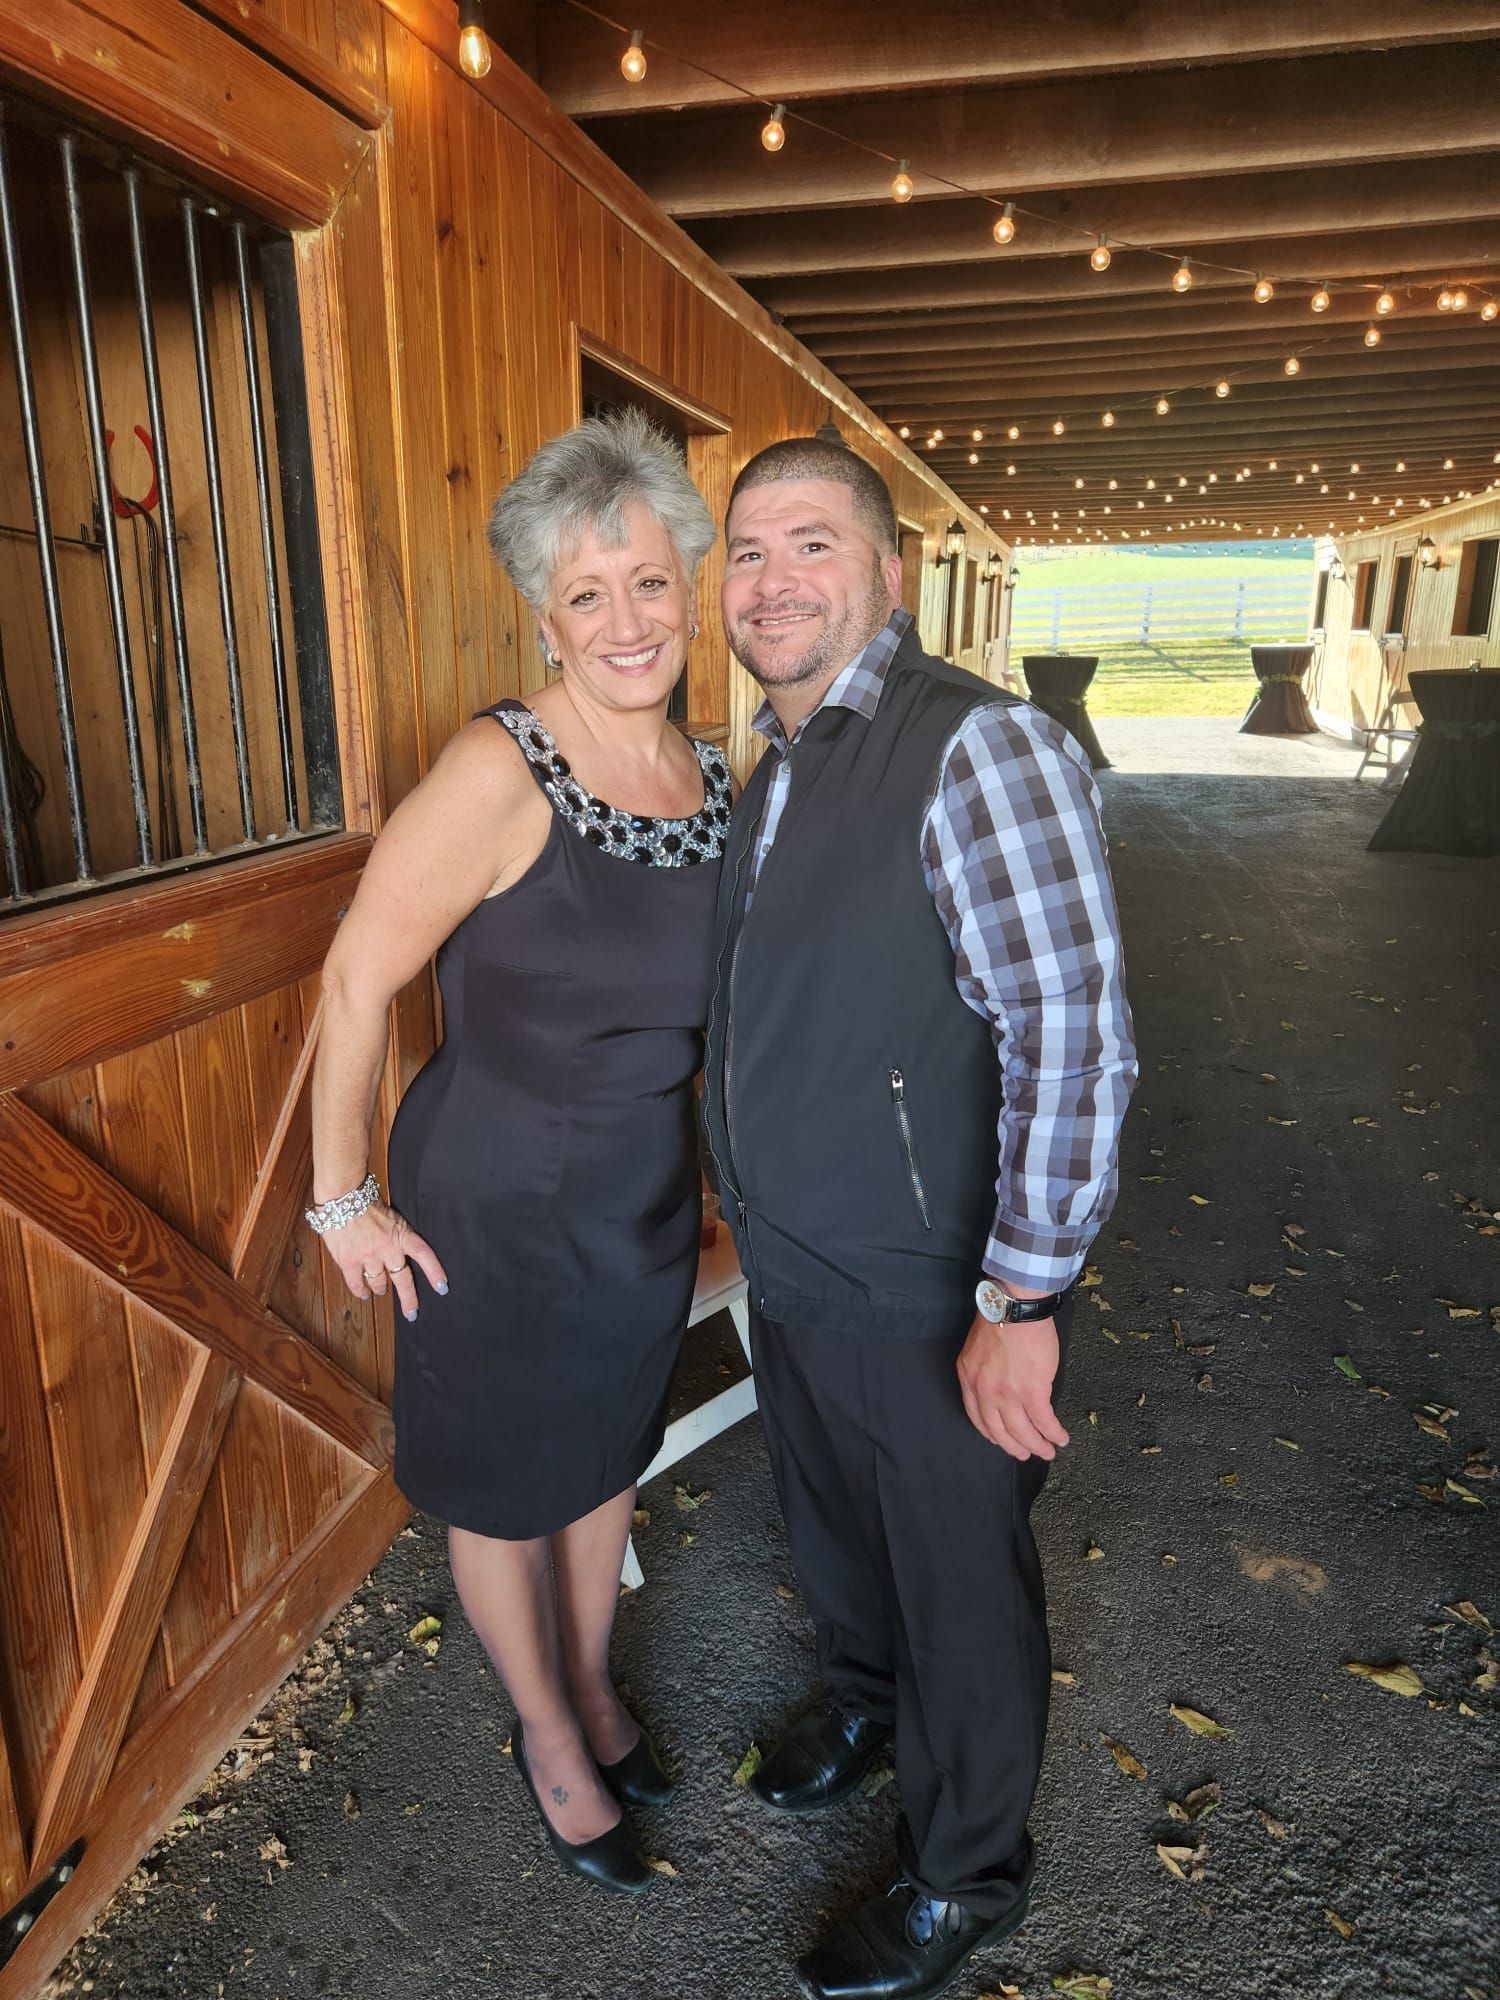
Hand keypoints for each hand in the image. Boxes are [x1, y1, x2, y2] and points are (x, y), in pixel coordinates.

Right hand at [319, 1200, 447, 1322]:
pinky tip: (364, 1295)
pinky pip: (356, 1282)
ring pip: (379, 1282)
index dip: (434, 1272)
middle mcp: (388, 1248)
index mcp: (401, 1234)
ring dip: (381, 1289)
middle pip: (403, 1279)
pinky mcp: (349, 1261)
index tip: (442, 1287)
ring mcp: (368, 1256)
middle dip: (409, 1298)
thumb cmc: (365, 1200)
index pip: (424, 1255)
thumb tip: (399, 1245)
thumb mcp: (390, 1214)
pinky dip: (360, 1291)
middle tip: (412, 1312)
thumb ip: (395, 1232)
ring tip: (381, 1292)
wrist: (342, 1197)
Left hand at [956, 1312, 1069, 1460]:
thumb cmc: (1000, 1319)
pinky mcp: (1032, 1392)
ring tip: (1048, 1452)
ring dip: (1036, 1446)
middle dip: (1014, 1447)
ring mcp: (1007, 1394)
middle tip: (1025, 1455)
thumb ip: (984, 1371)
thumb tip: (1003, 1385)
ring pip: (1022, 1432)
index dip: (991, 1432)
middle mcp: (984, 1391)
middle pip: (998, 1431)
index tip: (1000, 1439)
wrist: (1014, 1308)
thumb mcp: (978, 1348)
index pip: (977, 1416)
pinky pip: (1043, 1421)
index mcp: (969, 1378)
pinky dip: (1053, 1433)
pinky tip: (1060, 1438)